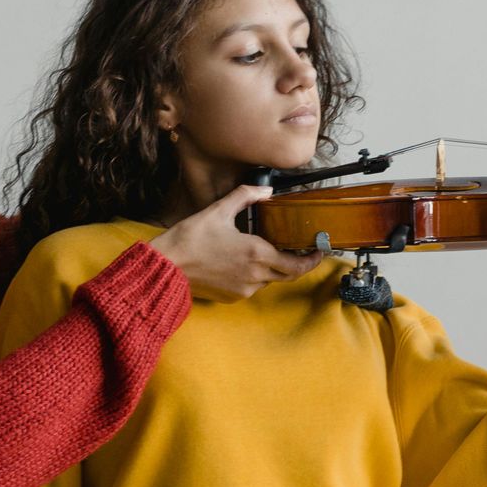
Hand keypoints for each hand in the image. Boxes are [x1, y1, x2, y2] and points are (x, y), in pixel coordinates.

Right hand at [151, 184, 326, 302]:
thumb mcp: (218, 210)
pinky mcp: (232, 297)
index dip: (312, 260)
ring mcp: (243, 289)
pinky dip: (253, 275)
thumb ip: (245, 197)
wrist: (166, 267)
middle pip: (286, 274)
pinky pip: (251, 287)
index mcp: (256, 253)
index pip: (296, 264)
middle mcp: (255, 275)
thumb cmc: (189, 240)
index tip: (319, 252)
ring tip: (264, 250)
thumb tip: (265, 189)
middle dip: (295, 263)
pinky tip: (241, 261)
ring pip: (268, 280)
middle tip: (300, 250)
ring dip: (271, 267)